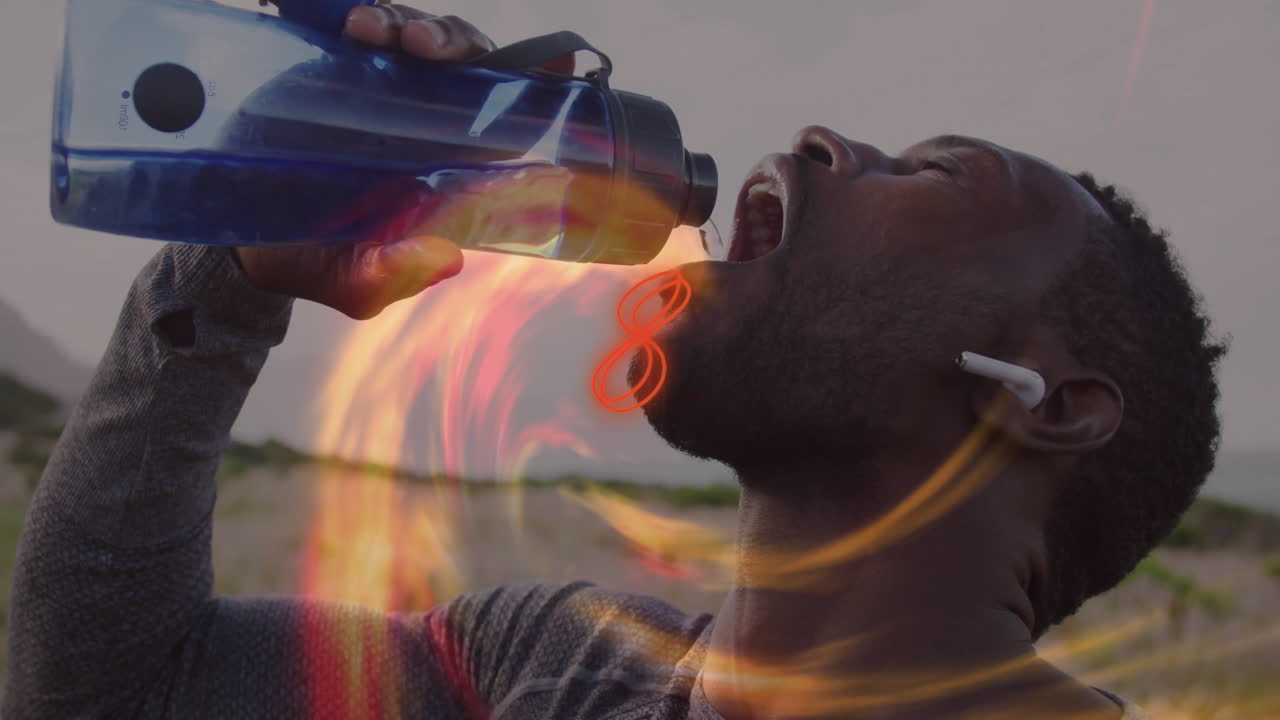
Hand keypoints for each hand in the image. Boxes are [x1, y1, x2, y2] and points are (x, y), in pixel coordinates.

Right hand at [234, 3, 574, 319]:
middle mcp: (424, 123)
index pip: (506, 120)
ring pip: (419, 37)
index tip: (555, 64)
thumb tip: (447, 260)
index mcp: (447, 169)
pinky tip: (356, 26)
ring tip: (376, 31)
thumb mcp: (357, 283)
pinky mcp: (337, 68)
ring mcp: (382, 90)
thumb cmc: (313, 262)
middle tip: (424, 46)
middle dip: (457, 43)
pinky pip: (368, 28)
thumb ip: (396, 275)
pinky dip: (370, 17)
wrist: (239, 238)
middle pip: (467, 65)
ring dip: (410, 24)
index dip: (538, 87)